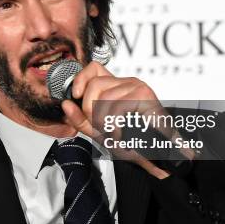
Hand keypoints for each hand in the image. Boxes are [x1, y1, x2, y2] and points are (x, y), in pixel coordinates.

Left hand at [60, 61, 173, 179]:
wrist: (159, 155)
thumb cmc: (132, 142)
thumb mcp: (99, 131)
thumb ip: (81, 119)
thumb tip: (65, 104)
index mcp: (117, 87)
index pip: (94, 68)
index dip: (80, 79)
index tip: (75, 96)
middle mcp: (128, 82)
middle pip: (94, 84)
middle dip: (90, 110)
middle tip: (101, 128)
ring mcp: (138, 87)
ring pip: (103, 98)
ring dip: (103, 122)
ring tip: (113, 134)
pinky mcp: (145, 97)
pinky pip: (116, 107)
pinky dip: (113, 125)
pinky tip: (119, 134)